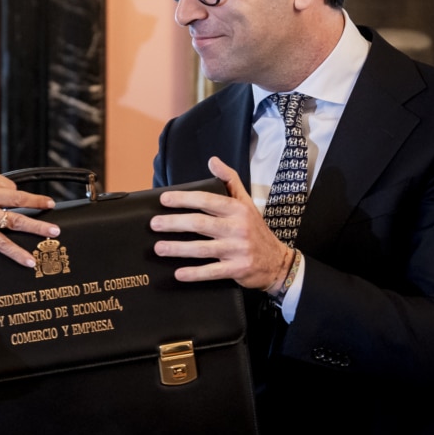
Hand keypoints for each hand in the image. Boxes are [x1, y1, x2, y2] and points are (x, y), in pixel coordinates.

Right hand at [0, 170, 59, 283]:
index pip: (6, 184)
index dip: (11, 191)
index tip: (15, 197)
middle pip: (19, 199)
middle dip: (38, 203)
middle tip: (52, 207)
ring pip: (17, 220)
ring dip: (38, 227)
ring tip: (54, 233)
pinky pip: (2, 244)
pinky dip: (17, 253)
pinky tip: (29, 260)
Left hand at [150, 156, 290, 289]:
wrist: (278, 262)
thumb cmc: (255, 230)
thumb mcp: (247, 202)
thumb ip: (230, 180)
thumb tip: (213, 160)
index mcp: (237, 210)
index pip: (207, 200)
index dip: (184, 199)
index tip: (164, 200)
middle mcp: (238, 228)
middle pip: (200, 224)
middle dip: (174, 223)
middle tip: (154, 224)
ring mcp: (237, 249)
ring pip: (202, 248)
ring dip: (178, 249)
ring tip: (159, 248)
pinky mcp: (237, 269)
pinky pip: (212, 271)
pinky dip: (194, 274)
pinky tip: (178, 273)